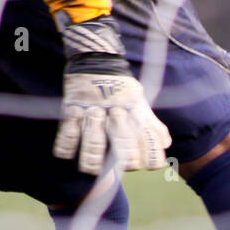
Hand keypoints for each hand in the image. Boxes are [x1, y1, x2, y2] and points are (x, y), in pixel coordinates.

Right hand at [54, 70, 170, 173]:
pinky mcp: (73, 106)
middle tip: (128, 168)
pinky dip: (65, 142)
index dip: (151, 153)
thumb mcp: (140, 102)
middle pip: (122, 136)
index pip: (147, 136)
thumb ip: (152, 124)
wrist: (96, 57)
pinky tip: (63, 156)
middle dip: (128, 154)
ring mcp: (92, 109)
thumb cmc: (122, 89)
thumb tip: (166, 144)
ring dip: (91, 155)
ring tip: (89, 171)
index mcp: (134, 111)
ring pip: (93, 135)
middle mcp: (115, 111)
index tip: (150, 166)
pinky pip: (68, 126)